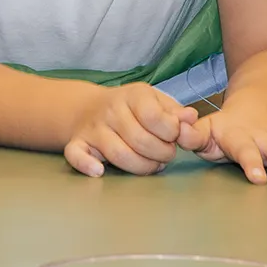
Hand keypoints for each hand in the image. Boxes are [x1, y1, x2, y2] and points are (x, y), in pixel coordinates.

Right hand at [63, 83, 197, 177]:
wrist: (90, 108)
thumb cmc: (133, 108)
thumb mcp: (157, 101)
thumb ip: (175, 112)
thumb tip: (191, 118)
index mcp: (132, 96)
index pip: (154, 117)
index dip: (171, 133)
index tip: (174, 136)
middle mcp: (110, 110)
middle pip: (140, 141)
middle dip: (162, 154)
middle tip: (166, 155)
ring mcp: (93, 128)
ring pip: (119, 154)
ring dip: (142, 167)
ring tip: (151, 164)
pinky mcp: (77, 142)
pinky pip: (76, 155)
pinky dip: (86, 164)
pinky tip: (99, 171)